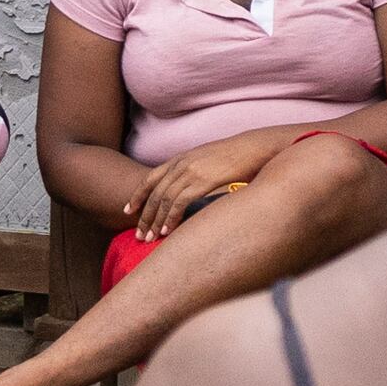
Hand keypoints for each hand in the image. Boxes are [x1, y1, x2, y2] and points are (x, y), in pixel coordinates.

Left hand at [131, 127, 289, 240]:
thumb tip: (193, 191)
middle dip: (144, 215)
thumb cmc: (239, 157)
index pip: (151, 177)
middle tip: (138, 235)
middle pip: (154, 192)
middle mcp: (182, 163)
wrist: (257, 147)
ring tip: (149, 239)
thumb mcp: (211, 161)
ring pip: (164, 199)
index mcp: (182, 158)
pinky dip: (170, 218)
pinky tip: (167, 232)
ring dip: (155, 221)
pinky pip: (179, 202)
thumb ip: (198, 174)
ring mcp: (192, 171)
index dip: (138, 195)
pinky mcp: (203, 180)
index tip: (128, 210)